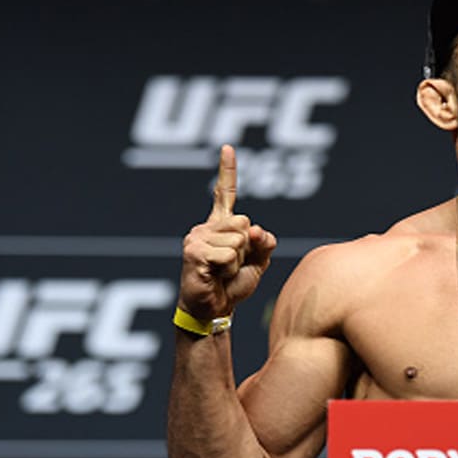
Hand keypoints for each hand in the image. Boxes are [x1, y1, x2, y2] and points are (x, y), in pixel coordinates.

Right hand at [178, 145, 277, 319]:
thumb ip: (264, 242)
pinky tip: (215, 276)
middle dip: (247, 248)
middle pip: (245, 223)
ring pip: (238, 240)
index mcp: (221, 225)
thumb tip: (254, 230)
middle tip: (232, 265)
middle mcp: (206, 227)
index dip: (227, 170)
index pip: (225, 193)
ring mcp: (197, 237)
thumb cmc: (232, 285)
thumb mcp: (258, 262)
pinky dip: (229, 269)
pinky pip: (228, 255)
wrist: (213, 310)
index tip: (228, 147)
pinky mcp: (193, 252)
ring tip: (223, 272)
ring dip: (238, 261)